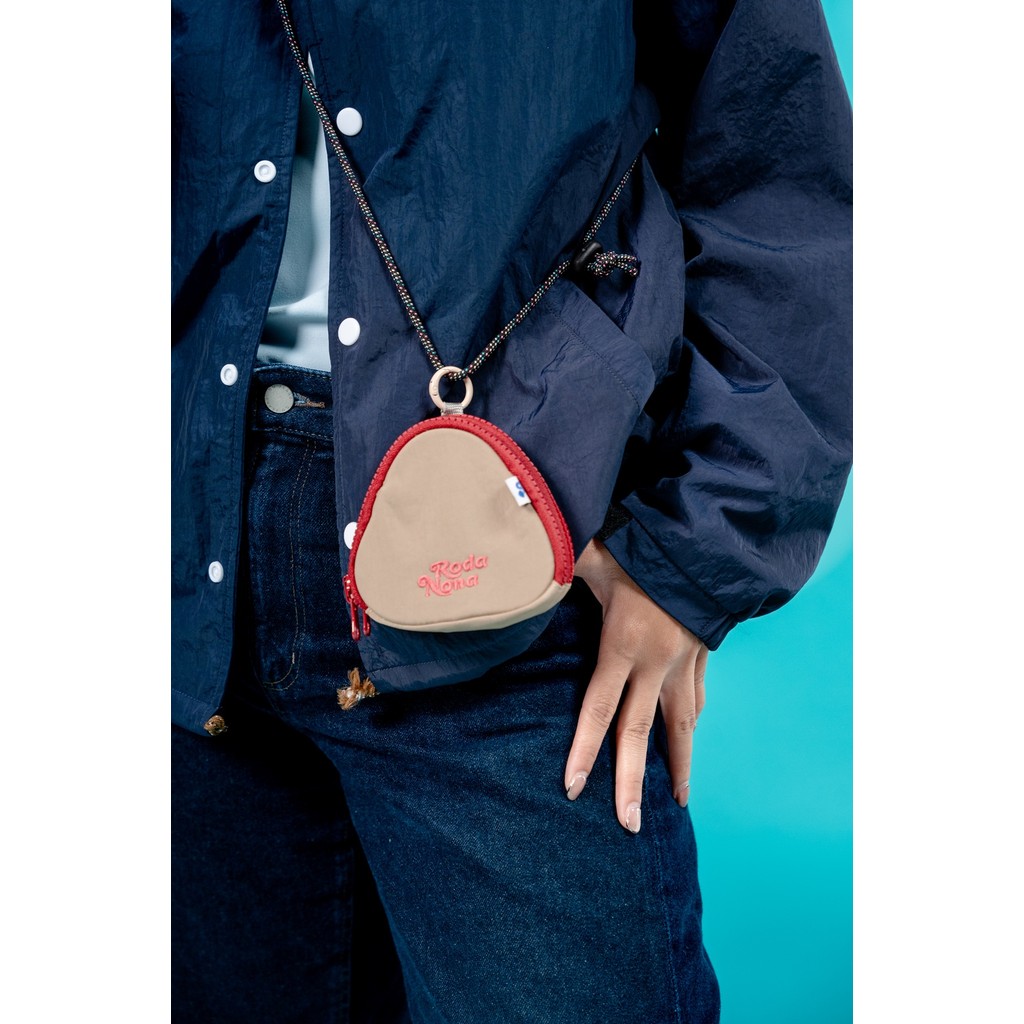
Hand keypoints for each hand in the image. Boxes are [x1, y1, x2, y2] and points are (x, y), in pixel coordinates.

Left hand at [566, 539, 707, 832]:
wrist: (706, 547)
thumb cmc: (644, 551)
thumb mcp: (597, 556)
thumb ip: (561, 564)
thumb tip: (526, 557)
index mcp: (624, 645)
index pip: (599, 708)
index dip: (585, 749)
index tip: (574, 787)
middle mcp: (655, 664)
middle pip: (639, 732)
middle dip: (632, 781)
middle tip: (627, 825)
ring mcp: (683, 664)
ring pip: (680, 726)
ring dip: (679, 767)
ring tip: (678, 803)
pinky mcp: (701, 657)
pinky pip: (695, 700)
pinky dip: (690, 725)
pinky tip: (687, 741)